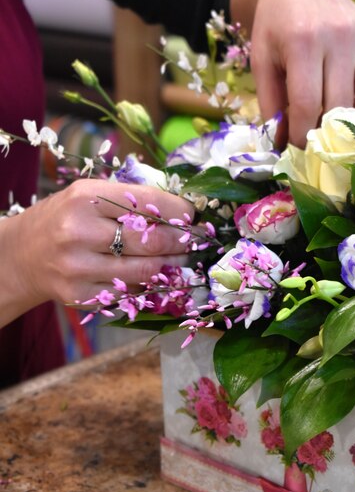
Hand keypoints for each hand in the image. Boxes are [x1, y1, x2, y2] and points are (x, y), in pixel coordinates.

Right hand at [0, 179, 193, 325]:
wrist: (24, 254)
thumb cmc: (65, 219)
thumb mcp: (88, 196)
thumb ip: (129, 200)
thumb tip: (181, 211)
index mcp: (84, 198)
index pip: (145, 202)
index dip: (177, 211)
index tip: (192, 215)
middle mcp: (79, 232)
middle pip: (150, 240)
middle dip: (181, 240)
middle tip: (194, 240)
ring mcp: (79, 267)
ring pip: (146, 270)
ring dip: (172, 265)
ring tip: (181, 259)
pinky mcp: (81, 294)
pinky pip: (130, 292)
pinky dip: (148, 284)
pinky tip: (153, 275)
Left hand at [231, 0, 354, 146]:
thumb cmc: (276, 24)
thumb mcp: (262, 60)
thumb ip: (269, 103)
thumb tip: (280, 143)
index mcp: (304, 43)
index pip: (308, 104)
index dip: (301, 136)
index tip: (296, 150)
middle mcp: (340, 40)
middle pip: (341, 105)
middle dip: (326, 134)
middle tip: (315, 146)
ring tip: (341, 134)